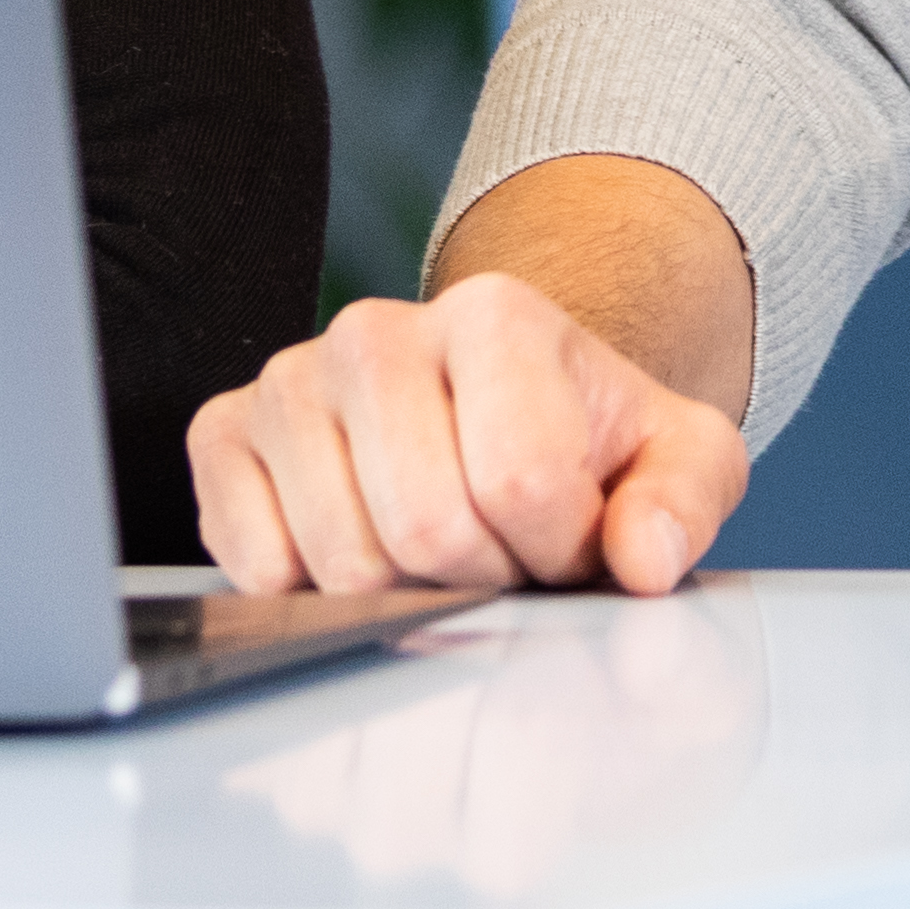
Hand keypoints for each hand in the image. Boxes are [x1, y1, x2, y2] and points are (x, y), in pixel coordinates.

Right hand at [187, 273, 747, 599]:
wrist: (504, 413)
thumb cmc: (586, 445)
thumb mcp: (680, 458)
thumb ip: (685, 500)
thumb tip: (643, 558)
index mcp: (493, 315)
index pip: (519, 479)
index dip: (557, 546)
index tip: (572, 535)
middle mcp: (375, 330)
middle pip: (425, 527)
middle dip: (484, 576)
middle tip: (507, 552)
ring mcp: (289, 381)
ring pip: (342, 558)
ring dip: (406, 593)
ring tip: (444, 549)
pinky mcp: (224, 435)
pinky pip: (252, 561)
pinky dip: (315, 594)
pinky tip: (366, 552)